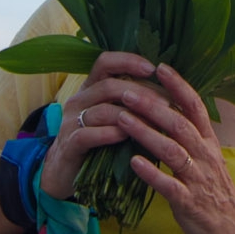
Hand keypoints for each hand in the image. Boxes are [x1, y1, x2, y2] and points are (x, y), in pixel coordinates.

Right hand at [39, 52, 156, 200]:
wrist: (65, 172)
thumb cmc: (97, 143)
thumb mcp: (112, 118)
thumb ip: (130, 103)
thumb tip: (169, 93)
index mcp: (89, 89)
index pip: (105, 63)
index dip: (128, 61)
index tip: (152, 68)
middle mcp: (78, 101)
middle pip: (109, 86)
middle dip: (141, 93)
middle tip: (166, 103)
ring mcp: (71, 122)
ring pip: (102, 110)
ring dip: (132, 116)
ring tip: (156, 123)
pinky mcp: (69, 144)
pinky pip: (88, 134)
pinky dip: (109, 134)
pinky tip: (127, 136)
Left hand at [118, 64, 234, 233]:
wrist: (234, 230)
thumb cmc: (213, 191)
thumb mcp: (206, 157)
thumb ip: (188, 135)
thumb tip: (163, 110)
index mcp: (208, 142)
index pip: (195, 106)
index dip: (178, 85)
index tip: (158, 67)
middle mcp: (204, 155)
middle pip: (178, 124)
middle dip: (151, 105)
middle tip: (126, 91)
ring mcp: (197, 178)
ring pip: (171, 150)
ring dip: (145, 132)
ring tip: (121, 119)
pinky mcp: (188, 201)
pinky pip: (169, 185)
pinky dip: (151, 173)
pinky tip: (134, 162)